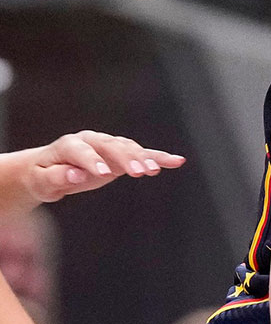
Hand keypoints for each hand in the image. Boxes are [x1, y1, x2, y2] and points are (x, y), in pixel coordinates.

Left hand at [21, 130, 185, 203]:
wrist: (48, 170)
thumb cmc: (42, 177)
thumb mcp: (41, 182)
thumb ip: (56, 178)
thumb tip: (76, 175)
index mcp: (69, 145)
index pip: (83, 152)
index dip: (92, 162)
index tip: (103, 174)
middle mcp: (91, 140)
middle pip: (112, 147)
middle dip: (126, 159)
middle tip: (140, 172)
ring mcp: (108, 145)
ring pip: (130, 148)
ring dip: (144, 159)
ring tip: (156, 170)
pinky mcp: (121, 154)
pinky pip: (142, 155)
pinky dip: (159, 157)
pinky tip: (177, 161)